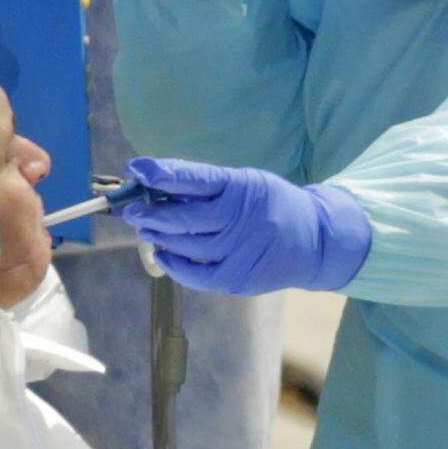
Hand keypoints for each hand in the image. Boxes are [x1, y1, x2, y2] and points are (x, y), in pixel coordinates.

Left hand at [121, 157, 371, 295]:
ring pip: (188, 246)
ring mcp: (242, 251)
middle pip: (186, 218)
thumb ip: (204, 185)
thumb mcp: (244, 183)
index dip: (163, 173)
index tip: (137, 169)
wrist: (314, 240)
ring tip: (145, 228)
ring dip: (160, 237)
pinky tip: (162, 255)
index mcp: (243, 187)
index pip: (197, 178)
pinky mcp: (240, 278)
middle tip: (133, 209)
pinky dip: (175, 266)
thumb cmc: (268, 205)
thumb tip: (154, 183)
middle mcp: (243, 218)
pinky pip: (198, 276)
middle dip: (153, 212)